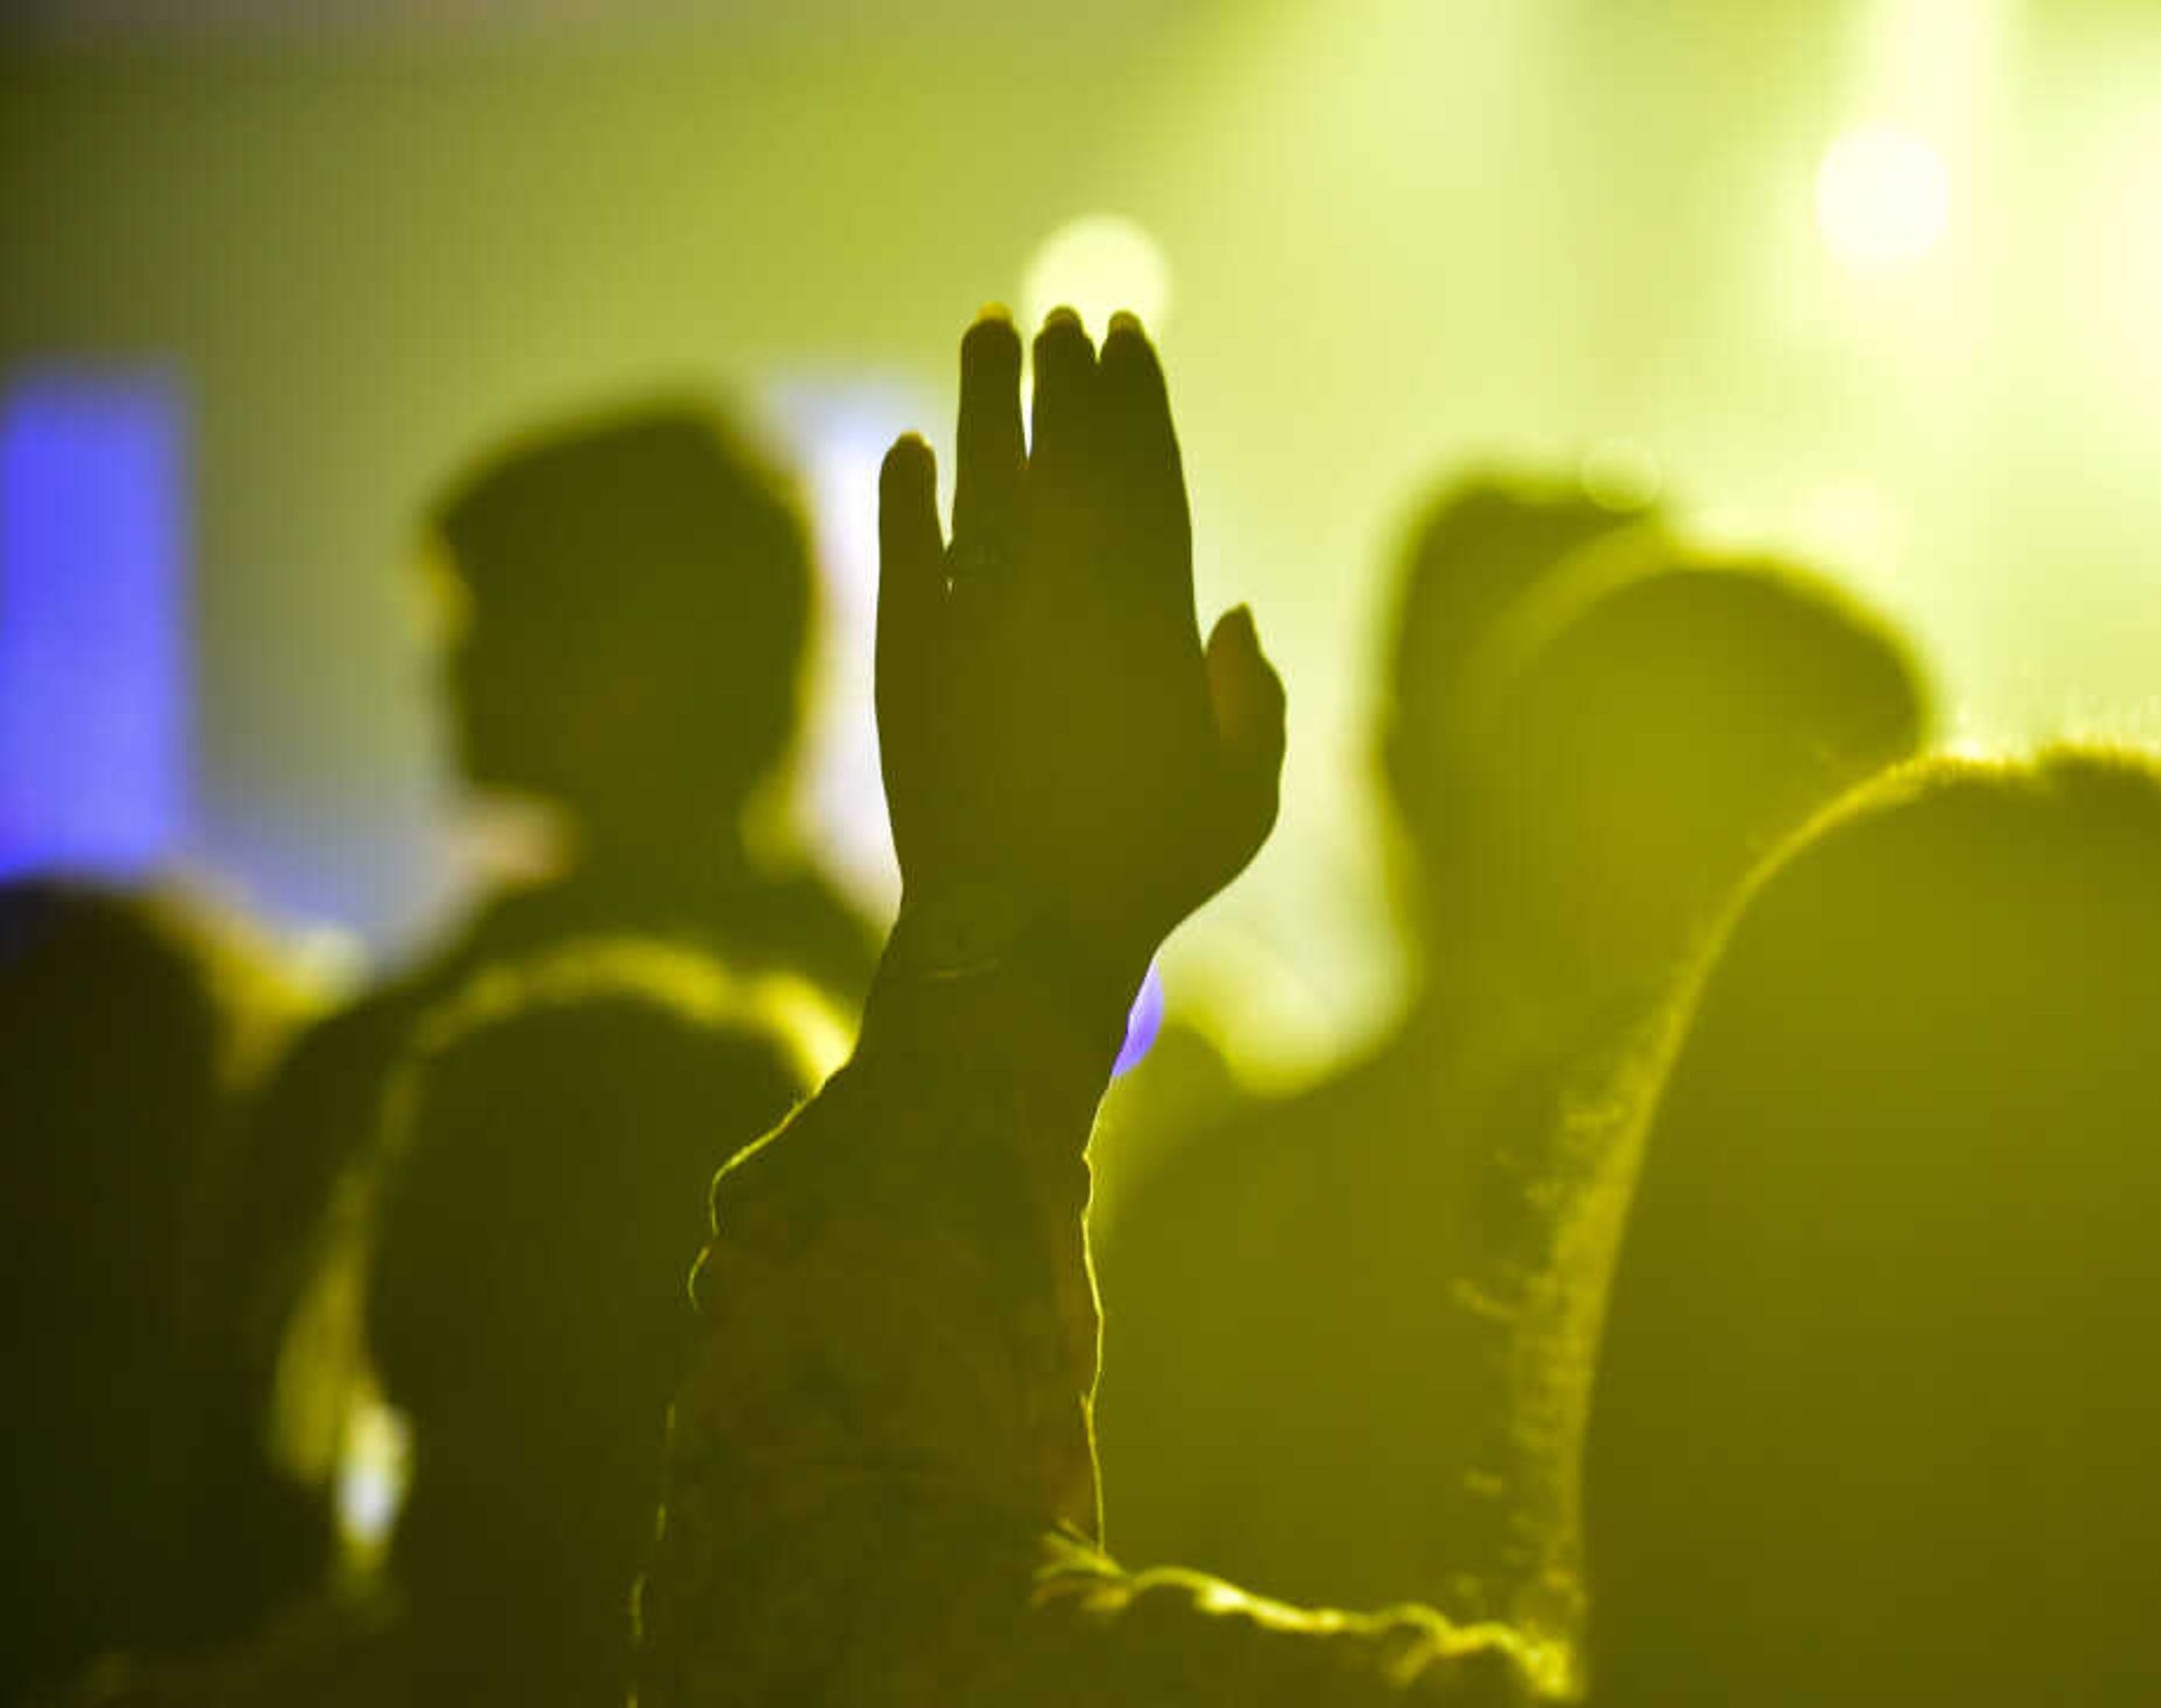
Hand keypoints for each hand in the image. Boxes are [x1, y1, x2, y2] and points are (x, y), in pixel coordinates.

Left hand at [875, 306, 1284, 1018]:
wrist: (1015, 939)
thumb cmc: (1146, 881)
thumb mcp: (1242, 806)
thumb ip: (1254, 704)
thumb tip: (1232, 614)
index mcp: (1155, 627)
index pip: (1146, 479)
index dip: (1136, 402)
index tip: (1127, 339)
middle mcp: (1066, 604)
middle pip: (1068, 458)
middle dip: (1070, 380)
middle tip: (1067, 315)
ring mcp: (981, 625)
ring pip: (983, 481)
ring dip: (988, 401)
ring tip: (989, 331)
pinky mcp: (909, 660)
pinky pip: (906, 553)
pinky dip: (906, 498)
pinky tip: (911, 452)